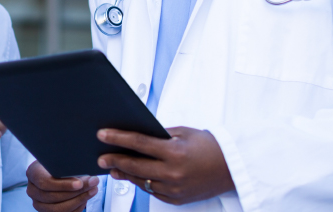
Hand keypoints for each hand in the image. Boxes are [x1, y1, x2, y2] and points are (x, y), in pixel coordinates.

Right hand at [26, 161, 98, 211]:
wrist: (55, 169)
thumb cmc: (59, 162)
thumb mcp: (61, 159)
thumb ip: (68, 165)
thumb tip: (85, 172)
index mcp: (33, 173)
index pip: (45, 182)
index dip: (63, 185)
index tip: (80, 183)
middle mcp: (32, 190)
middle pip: (53, 197)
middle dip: (75, 192)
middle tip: (92, 184)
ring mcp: (38, 203)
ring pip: (58, 208)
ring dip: (79, 200)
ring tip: (92, 190)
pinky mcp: (47, 211)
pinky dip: (77, 207)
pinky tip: (86, 198)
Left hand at [96, 126, 234, 205]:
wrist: (231, 168)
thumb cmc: (209, 147)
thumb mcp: (184, 133)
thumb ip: (159, 136)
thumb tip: (136, 137)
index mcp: (175, 152)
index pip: (138, 143)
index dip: (117, 138)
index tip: (102, 135)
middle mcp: (173, 173)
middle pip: (135, 166)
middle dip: (114, 160)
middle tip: (101, 157)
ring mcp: (174, 189)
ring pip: (141, 181)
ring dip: (125, 173)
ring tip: (113, 167)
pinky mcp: (176, 199)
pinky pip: (152, 191)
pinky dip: (142, 183)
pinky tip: (133, 176)